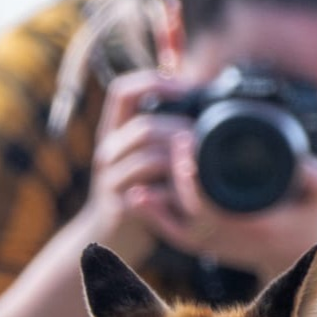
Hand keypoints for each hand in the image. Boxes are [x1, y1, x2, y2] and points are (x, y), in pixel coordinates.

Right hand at [74, 70, 193, 262]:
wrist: (110, 234)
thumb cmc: (137, 189)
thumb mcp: (143, 154)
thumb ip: (162, 129)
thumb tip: (198, 92)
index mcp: (114, 131)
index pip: (122, 91)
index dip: (154, 82)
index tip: (187, 87)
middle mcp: (108, 151)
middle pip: (144, 127)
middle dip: (181, 129)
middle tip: (209, 136)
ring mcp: (111, 179)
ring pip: (149, 159)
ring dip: (182, 159)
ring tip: (205, 163)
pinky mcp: (120, 205)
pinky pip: (152, 192)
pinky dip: (176, 188)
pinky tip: (190, 190)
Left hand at [130, 126, 316, 280]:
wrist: (293, 252)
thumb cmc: (306, 221)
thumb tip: (308, 166)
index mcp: (246, 227)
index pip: (206, 204)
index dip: (190, 177)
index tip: (186, 142)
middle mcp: (222, 237)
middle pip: (181, 207)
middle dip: (170, 175)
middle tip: (167, 141)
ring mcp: (207, 242)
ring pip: (168, 222)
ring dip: (152, 198)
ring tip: (139, 170)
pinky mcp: (198, 243)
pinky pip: (167, 230)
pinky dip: (151, 215)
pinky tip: (136, 195)